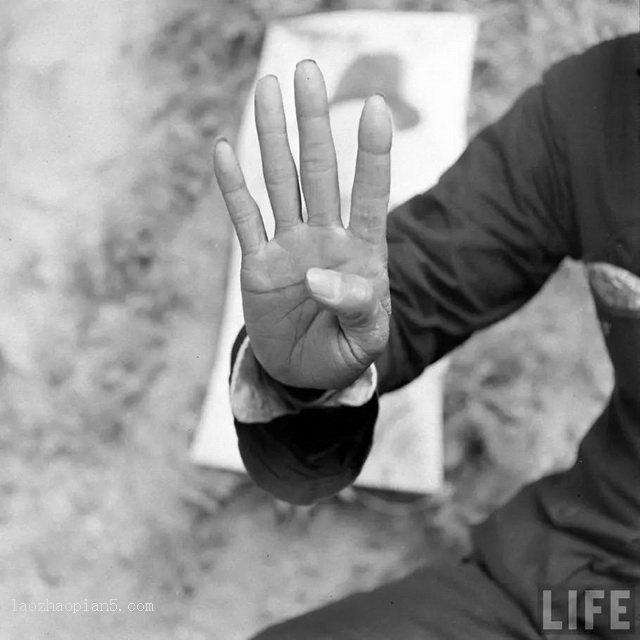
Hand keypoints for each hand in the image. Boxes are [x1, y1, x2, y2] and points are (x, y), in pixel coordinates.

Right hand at [213, 60, 391, 389]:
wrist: (307, 371)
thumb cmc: (344, 351)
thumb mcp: (364, 338)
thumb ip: (354, 305)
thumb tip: (318, 276)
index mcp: (362, 254)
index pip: (370, 196)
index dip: (373, 154)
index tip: (376, 107)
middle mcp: (325, 239)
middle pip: (318, 172)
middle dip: (313, 123)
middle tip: (305, 71)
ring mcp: (289, 247)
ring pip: (280, 182)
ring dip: (272, 137)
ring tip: (267, 87)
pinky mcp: (258, 264)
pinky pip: (244, 220)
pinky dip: (233, 189)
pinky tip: (225, 151)